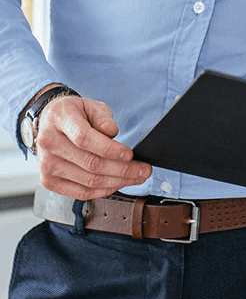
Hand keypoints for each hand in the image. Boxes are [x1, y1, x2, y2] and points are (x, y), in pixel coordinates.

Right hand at [35, 94, 150, 199]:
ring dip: (118, 182)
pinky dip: (104, 190)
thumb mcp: (91, 106)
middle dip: (124, 169)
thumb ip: (103, 117)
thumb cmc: (74, 114)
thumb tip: (112, 132)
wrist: (48, 123)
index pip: (84, 138)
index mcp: (60, 120)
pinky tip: (119, 184)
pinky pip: (81, 192)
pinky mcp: (49, 181)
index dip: (110, 149)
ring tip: (137, 177)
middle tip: (145, 169)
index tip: (130, 154)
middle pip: (91, 164)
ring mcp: (47, 165)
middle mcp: (50, 144)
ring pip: (89, 181)